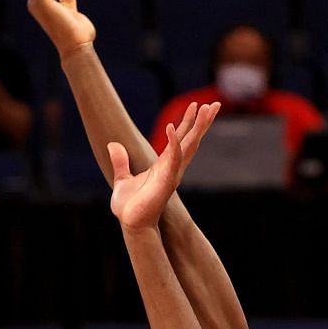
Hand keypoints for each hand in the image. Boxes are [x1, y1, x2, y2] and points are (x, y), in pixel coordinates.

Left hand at [109, 101, 218, 230]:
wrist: (131, 224)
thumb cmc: (129, 207)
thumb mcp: (122, 179)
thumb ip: (120, 162)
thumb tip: (113, 145)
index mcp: (164, 165)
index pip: (181, 139)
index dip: (189, 123)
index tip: (197, 106)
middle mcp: (172, 168)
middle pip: (191, 140)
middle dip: (202, 122)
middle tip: (214, 104)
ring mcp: (171, 174)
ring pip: (188, 146)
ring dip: (197, 127)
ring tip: (206, 110)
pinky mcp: (165, 181)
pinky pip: (172, 158)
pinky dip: (173, 143)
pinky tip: (171, 128)